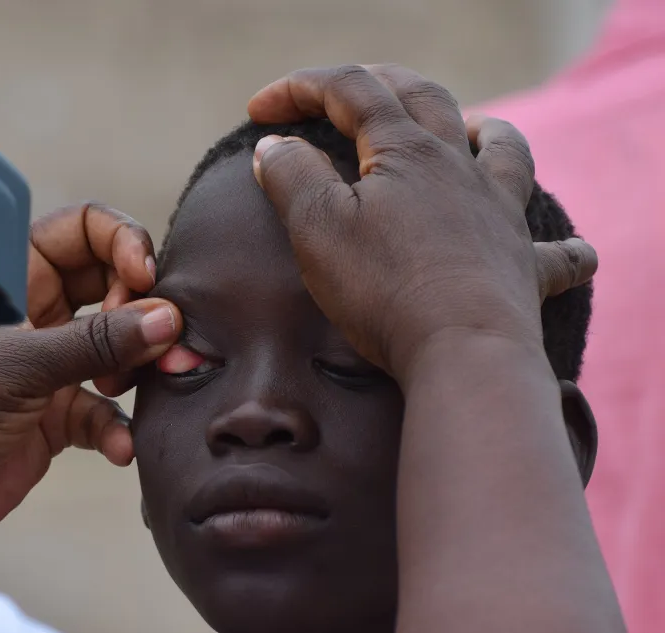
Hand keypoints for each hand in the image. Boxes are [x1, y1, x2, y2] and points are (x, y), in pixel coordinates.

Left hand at [0, 205, 178, 555]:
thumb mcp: (21, 367)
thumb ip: (95, 343)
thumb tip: (166, 319)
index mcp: (18, 279)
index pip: (84, 230)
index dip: (121, 242)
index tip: (142, 278)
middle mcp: (40, 315)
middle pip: (115, 286)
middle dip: (144, 308)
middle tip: (157, 336)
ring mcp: (53, 367)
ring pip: (121, 350)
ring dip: (139, 367)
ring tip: (135, 385)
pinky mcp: (60, 419)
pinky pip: (108, 413)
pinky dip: (119, 429)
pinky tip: (120, 446)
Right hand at [246, 65, 596, 383]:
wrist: (464, 350)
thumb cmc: (385, 289)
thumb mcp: (317, 229)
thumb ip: (292, 178)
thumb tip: (275, 146)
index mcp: (405, 150)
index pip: (350, 91)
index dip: (300, 88)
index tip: (259, 109)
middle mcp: (459, 167)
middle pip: (424, 98)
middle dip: (377, 84)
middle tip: (340, 93)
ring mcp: (499, 212)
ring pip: (503, 149)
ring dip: (485, 131)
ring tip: (473, 129)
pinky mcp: (522, 265)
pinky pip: (556, 251)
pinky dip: (564, 247)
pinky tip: (572, 249)